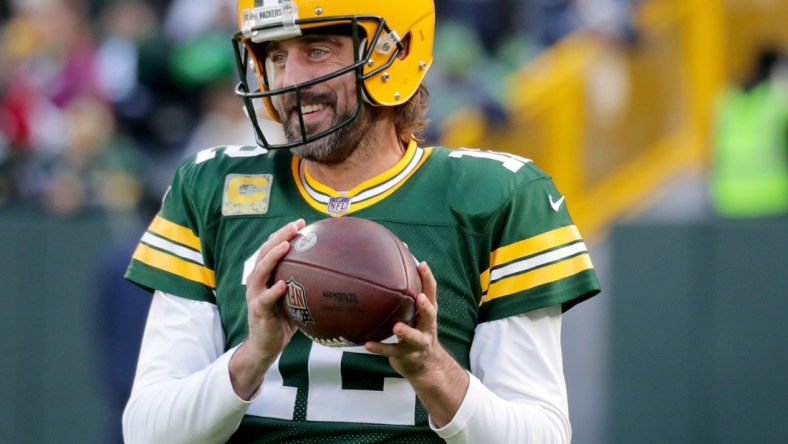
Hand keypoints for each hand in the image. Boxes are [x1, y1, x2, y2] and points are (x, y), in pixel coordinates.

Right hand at [230, 219, 305, 398]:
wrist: (266, 345)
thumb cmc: (282, 320)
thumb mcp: (295, 299)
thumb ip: (305, 285)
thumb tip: (334, 275)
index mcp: (266, 275)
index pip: (272, 248)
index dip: (283, 234)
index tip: (301, 223)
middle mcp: (257, 281)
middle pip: (265, 252)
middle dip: (279, 236)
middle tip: (295, 226)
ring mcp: (255, 294)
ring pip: (261, 270)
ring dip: (273, 256)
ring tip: (285, 245)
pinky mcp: (258, 310)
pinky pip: (266, 298)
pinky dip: (274, 290)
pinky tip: (283, 284)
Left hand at [365, 261, 468, 425]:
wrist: (426, 366)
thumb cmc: (416, 330)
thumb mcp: (415, 313)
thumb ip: (406, 296)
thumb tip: (387, 266)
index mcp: (428, 313)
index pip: (431, 293)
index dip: (428, 279)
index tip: (421, 264)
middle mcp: (427, 327)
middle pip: (430, 315)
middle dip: (425, 306)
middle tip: (419, 298)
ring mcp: (418, 343)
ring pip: (415, 338)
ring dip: (406, 332)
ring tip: (397, 327)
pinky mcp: (406, 356)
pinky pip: (392, 352)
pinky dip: (380, 348)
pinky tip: (367, 344)